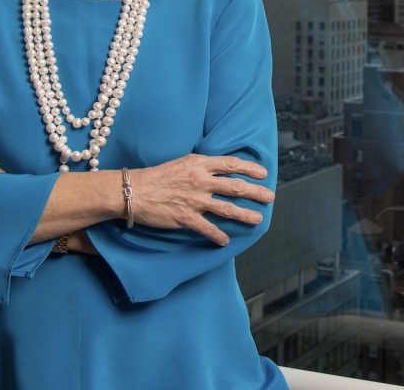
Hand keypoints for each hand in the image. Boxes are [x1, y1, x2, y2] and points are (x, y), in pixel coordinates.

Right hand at [128, 154, 274, 246]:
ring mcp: (194, 200)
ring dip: (245, 215)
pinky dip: (218, 236)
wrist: (133, 191)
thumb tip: (219, 171)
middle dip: (256, 192)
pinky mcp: (186, 217)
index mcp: (199, 164)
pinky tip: (226, 241)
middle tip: (270, 197)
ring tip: (258, 219)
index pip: (231, 164)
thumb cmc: (156, 176)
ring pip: (227, 208)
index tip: (263, 173)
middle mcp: (200, 181)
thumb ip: (201, 167)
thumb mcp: (181, 162)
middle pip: (235, 187)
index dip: (249, 168)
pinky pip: (208, 228)